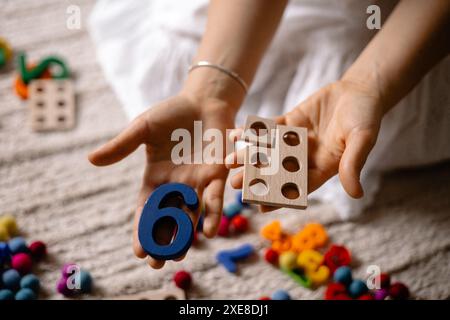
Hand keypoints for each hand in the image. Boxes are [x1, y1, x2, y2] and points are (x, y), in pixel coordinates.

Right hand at [89, 92, 235, 267]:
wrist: (203, 102)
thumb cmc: (172, 114)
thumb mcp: (143, 128)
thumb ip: (122, 145)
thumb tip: (91, 159)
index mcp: (156, 178)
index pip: (146, 210)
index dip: (141, 230)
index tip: (138, 251)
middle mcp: (176, 186)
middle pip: (167, 220)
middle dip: (162, 242)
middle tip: (157, 264)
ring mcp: (197, 183)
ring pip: (190, 216)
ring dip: (186, 236)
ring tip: (178, 256)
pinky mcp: (216, 176)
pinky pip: (214, 199)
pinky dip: (212, 214)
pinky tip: (209, 232)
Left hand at [226, 79, 383, 211]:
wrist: (360, 91)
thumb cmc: (366, 117)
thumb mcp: (362, 140)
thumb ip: (354, 164)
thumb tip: (356, 194)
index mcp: (323, 168)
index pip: (299, 187)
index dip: (280, 198)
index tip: (261, 207)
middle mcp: (306, 158)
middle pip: (278, 171)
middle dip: (256, 178)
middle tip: (235, 185)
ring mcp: (295, 141)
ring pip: (269, 152)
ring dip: (249, 157)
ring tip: (228, 162)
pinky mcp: (289, 123)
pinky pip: (268, 130)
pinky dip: (253, 132)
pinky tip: (236, 135)